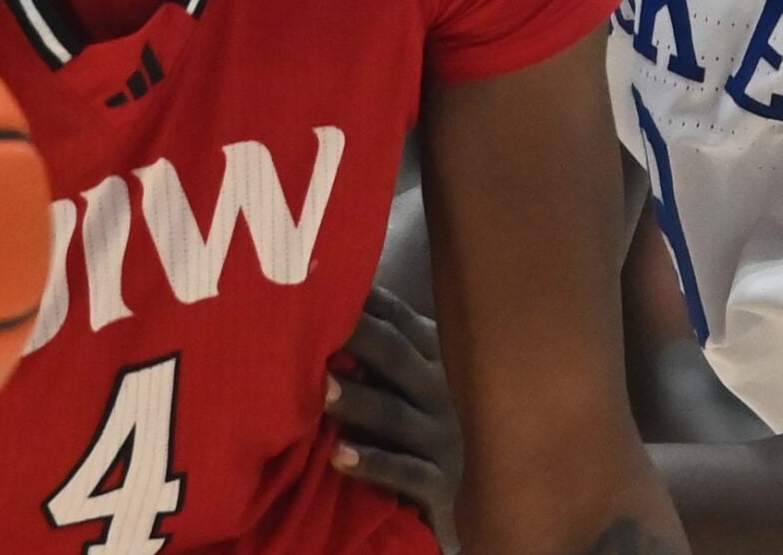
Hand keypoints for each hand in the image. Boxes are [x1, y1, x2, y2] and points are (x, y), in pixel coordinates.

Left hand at [328, 287, 460, 552]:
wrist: (468, 502)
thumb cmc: (423, 433)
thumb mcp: (411, 385)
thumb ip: (384, 349)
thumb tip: (339, 298)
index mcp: (434, 358)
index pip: (399, 321)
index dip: (366, 302)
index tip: (327, 281)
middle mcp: (442, 391)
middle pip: (396, 355)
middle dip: (357, 337)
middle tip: (313, 324)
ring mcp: (443, 438)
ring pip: (395, 413)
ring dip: (358, 401)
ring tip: (322, 391)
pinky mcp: (439, 485)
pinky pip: (405, 473)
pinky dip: (373, 463)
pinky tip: (339, 456)